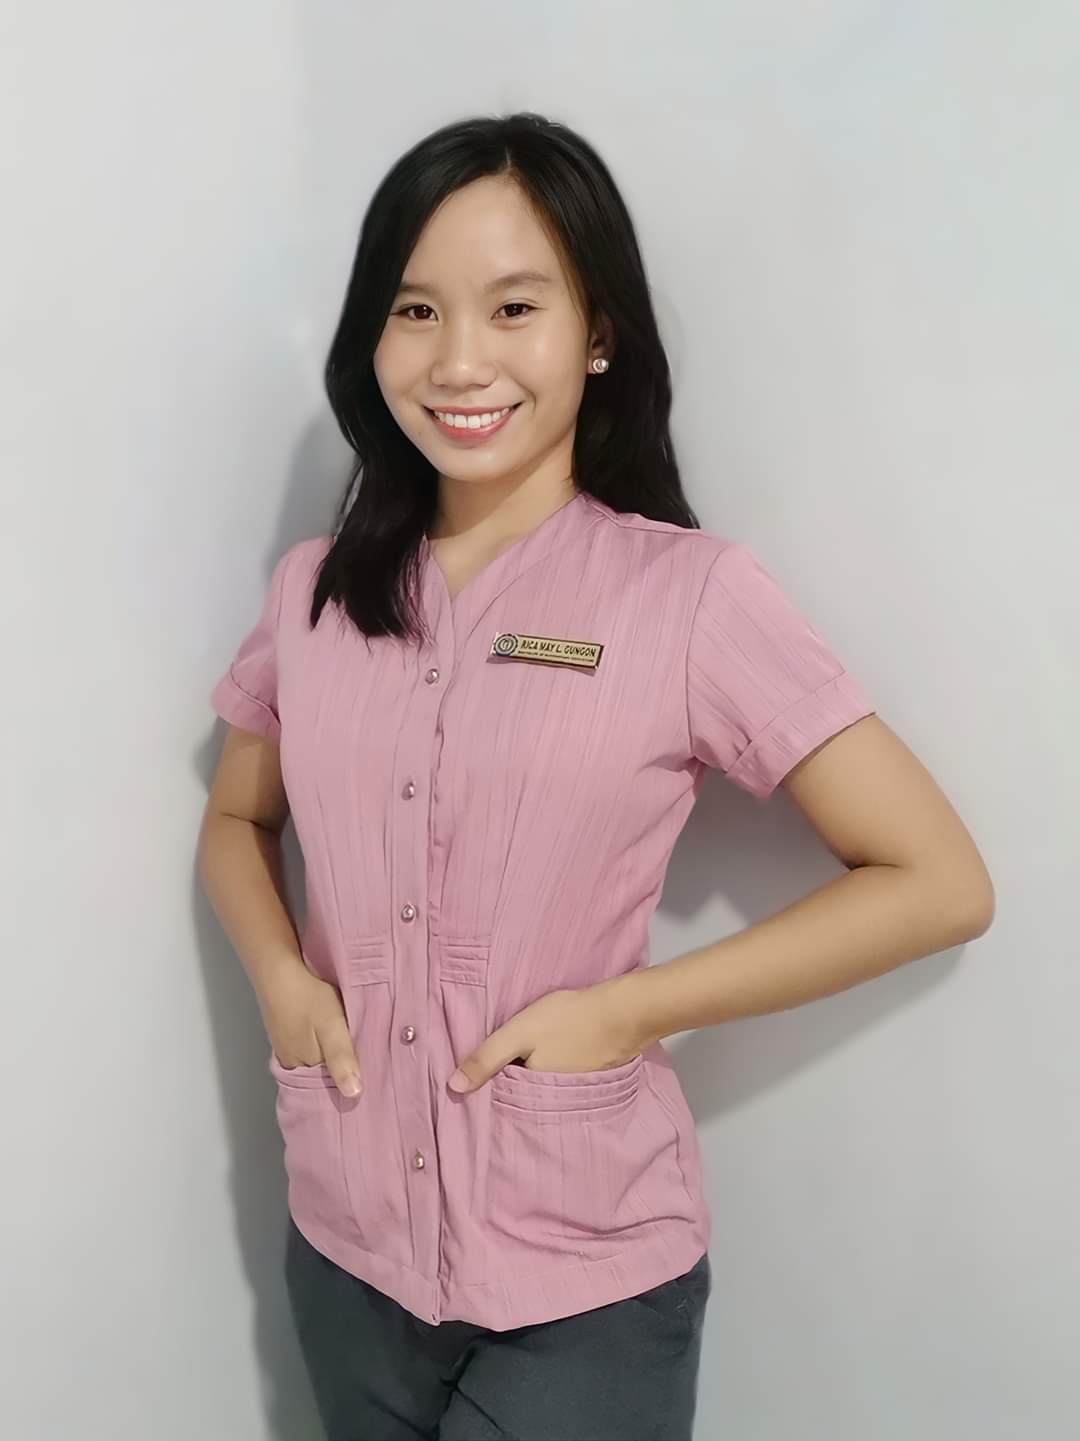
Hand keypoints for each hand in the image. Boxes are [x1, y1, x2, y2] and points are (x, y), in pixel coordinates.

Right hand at [259, 964, 362, 1097]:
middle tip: (365, 1060)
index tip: (370, 1082)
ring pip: (315, 1061)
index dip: (349, 1083)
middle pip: (322, 1076)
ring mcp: (286, 1050)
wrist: (279, 971)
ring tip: (352, 1047)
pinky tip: (329, 1034)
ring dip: (331, 1057)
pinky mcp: (285, 1035)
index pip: (330, 1087)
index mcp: (303, 1069)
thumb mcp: (332, 1028)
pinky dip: (320, 1045)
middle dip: (341, 1071)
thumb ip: (342, 1060)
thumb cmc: (308, 998)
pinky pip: (307, 1048)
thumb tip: (354, 1095)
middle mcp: (292, 1065)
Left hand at [447, 973, 655, 1093]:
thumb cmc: (568, 1020)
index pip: (502, 1097)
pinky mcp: (590, 1078)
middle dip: (510, 1086)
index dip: (488, 1088)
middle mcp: (554, 1103)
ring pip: (543, 1087)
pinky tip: (552, 1054)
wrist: (624, 1013)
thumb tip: (453, 1087)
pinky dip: (555, 1070)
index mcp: (532, 1095)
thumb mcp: (519, 1033)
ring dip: (533, 1078)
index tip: (475, 1081)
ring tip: (521, 1061)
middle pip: (523, 1095)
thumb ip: (487, 1058)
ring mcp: (574, 1092)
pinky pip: (563, 1079)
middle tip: (496, 1068)